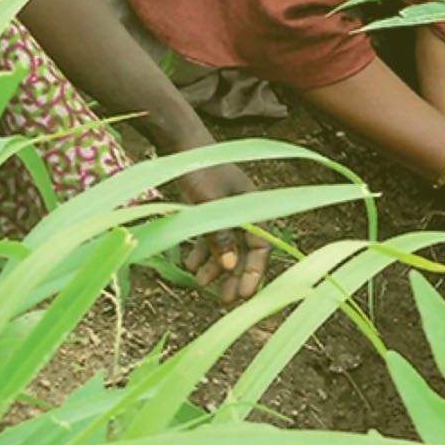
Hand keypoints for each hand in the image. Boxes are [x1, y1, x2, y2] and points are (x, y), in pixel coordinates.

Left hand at [174, 164, 270, 304]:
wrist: (182, 144)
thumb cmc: (202, 170)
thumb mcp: (211, 204)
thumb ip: (221, 235)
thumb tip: (231, 265)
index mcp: (254, 207)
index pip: (262, 246)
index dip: (254, 272)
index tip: (244, 295)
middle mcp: (243, 211)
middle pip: (245, 250)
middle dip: (235, 275)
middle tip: (224, 300)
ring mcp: (225, 211)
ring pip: (226, 246)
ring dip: (215, 266)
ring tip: (200, 283)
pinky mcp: (208, 209)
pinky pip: (209, 237)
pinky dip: (201, 252)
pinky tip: (188, 264)